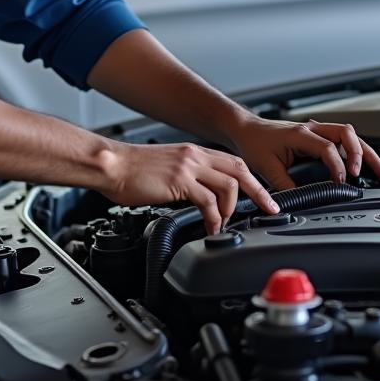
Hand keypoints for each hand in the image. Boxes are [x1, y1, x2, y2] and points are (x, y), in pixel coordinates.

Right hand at [101, 141, 281, 234]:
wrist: (110, 164)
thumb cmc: (130, 169)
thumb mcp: (166, 167)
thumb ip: (186, 177)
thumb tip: (198, 196)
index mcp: (192, 152)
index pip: (233, 162)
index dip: (252, 180)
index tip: (263, 196)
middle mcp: (194, 155)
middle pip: (240, 170)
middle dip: (259, 192)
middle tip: (269, 209)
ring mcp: (187, 167)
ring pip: (229, 186)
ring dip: (231, 209)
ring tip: (224, 224)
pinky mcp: (179, 181)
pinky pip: (208, 202)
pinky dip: (214, 218)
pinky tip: (210, 228)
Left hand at [229, 115, 379, 191]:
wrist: (245, 129)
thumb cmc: (253, 143)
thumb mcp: (266, 167)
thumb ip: (284, 185)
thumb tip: (298, 202)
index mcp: (300, 134)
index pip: (329, 148)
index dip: (338, 166)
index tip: (342, 182)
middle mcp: (311, 129)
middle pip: (347, 135)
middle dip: (363, 154)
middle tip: (373, 173)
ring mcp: (316, 131)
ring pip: (349, 135)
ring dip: (365, 152)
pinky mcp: (317, 135)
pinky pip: (343, 140)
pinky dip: (356, 151)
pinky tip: (364, 165)